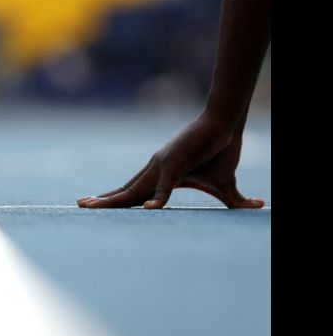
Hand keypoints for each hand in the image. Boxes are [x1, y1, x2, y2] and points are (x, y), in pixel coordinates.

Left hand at [77, 114, 264, 208]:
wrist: (227, 126)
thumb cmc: (221, 152)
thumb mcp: (225, 186)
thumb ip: (233, 201)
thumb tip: (256, 206)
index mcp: (159, 176)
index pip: (132, 193)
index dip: (113, 201)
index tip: (93, 206)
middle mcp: (154, 171)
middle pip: (124, 191)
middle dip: (102, 201)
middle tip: (79, 206)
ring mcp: (163, 166)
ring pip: (134, 189)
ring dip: (113, 200)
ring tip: (93, 208)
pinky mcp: (177, 162)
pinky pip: (166, 184)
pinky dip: (159, 196)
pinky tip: (149, 209)